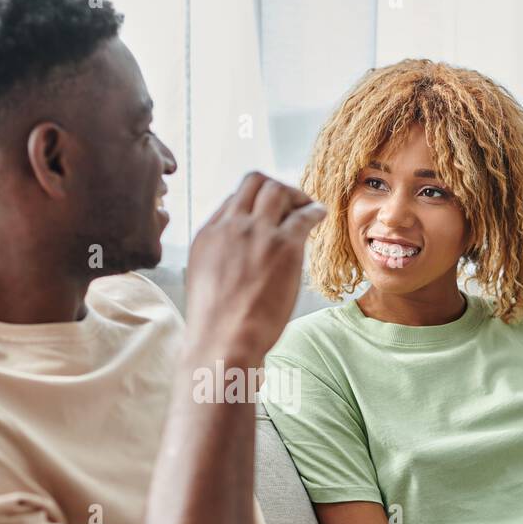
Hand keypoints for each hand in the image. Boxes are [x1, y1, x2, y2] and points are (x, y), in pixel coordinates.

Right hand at [183, 172, 327, 365]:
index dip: (254, 202)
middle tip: (290, 203)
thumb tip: (235, 257)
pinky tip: (319, 216)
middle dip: (275, 188)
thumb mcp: (203, 280)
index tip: (268, 215)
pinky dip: (314, 210)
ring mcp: (256, 233)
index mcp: (209, 234)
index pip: (234, 199)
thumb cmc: (215, 323)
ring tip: (306, 208)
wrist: (222, 340)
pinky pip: (304, 214)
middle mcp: (231, 226)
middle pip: (255, 182)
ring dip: (295, 195)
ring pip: (278, 190)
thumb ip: (218, 258)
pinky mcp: (283, 246)